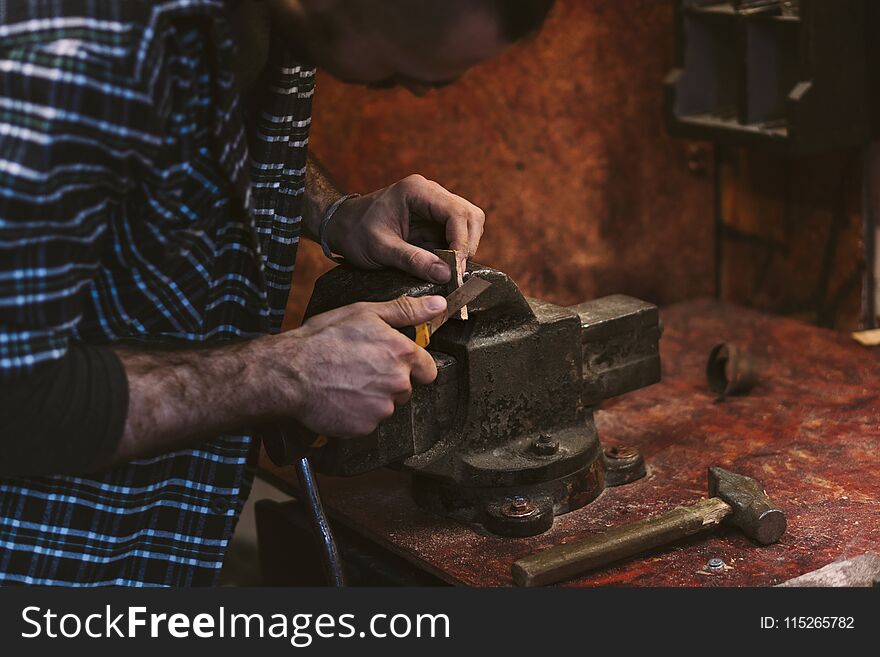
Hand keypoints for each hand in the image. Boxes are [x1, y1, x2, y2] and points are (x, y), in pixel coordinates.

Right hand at [260, 294, 446, 436]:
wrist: (290, 373)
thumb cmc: (323, 340)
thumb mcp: (365, 313)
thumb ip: (406, 310)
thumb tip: (438, 304)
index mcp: (402, 355)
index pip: (428, 370)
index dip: (413, 366)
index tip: (394, 363)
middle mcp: (398, 384)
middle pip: (405, 389)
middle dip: (388, 381)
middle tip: (360, 369)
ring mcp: (382, 409)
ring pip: (386, 406)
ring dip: (372, 398)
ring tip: (346, 383)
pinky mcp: (365, 428)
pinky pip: (368, 422)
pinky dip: (356, 414)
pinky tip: (340, 399)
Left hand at [324, 174, 484, 282]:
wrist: (341, 226)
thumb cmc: (355, 232)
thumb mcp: (381, 249)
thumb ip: (413, 260)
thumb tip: (446, 274)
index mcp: (417, 191)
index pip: (456, 212)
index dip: (462, 241)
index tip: (457, 268)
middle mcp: (431, 193)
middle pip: (470, 215)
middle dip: (467, 245)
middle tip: (456, 272)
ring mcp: (434, 206)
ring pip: (468, 225)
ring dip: (463, 249)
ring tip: (449, 271)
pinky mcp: (433, 221)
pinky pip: (455, 235)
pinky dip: (454, 253)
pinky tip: (442, 267)